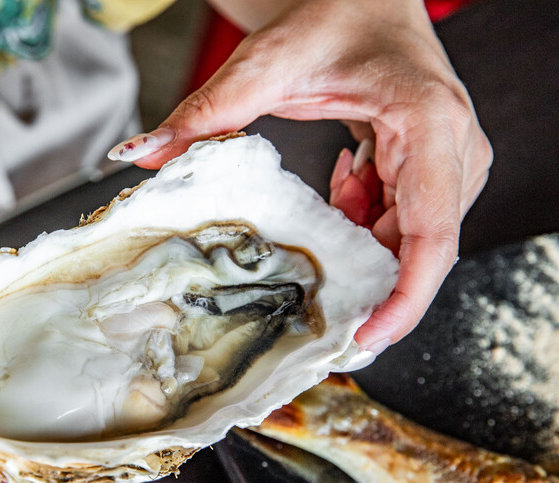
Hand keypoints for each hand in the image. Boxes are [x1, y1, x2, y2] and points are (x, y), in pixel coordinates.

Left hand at [109, 0, 491, 351]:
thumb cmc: (333, 13)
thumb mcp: (266, 63)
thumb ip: (204, 113)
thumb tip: (139, 154)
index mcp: (430, 123)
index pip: (433, 234)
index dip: (404, 299)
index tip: (364, 338)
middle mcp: (455, 149)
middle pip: (419, 248)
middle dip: (368, 284)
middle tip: (312, 308)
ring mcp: (449, 161)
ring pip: (407, 239)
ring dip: (357, 245)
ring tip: (321, 214)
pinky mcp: (432, 167)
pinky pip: (398, 221)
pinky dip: (359, 221)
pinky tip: (338, 186)